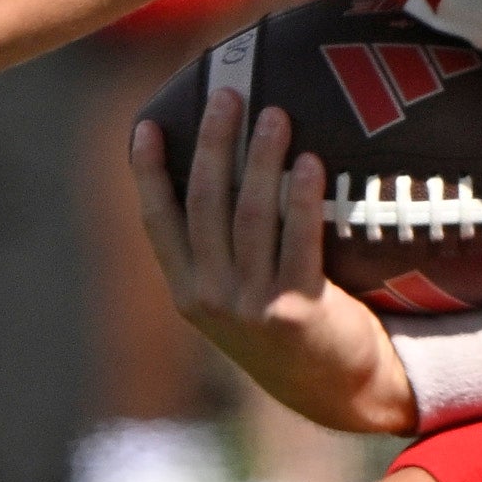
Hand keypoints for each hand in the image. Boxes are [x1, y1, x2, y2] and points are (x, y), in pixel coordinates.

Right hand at [138, 95, 415, 432]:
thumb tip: (226, 162)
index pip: (157, 221)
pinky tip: (311, 163)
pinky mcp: (297, 312)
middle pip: (205, 204)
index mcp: (187, 291)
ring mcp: (252, 306)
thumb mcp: (239, 294)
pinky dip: (303, 199)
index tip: (146, 125)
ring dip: (260, 159)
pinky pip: (300, 243)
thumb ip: (224, 246)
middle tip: (229, 94)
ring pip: (250, 216)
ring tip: (274, 114)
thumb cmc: (286, 324)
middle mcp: (210, 297)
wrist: (335, 387)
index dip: (148, 173)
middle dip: (214, 143)